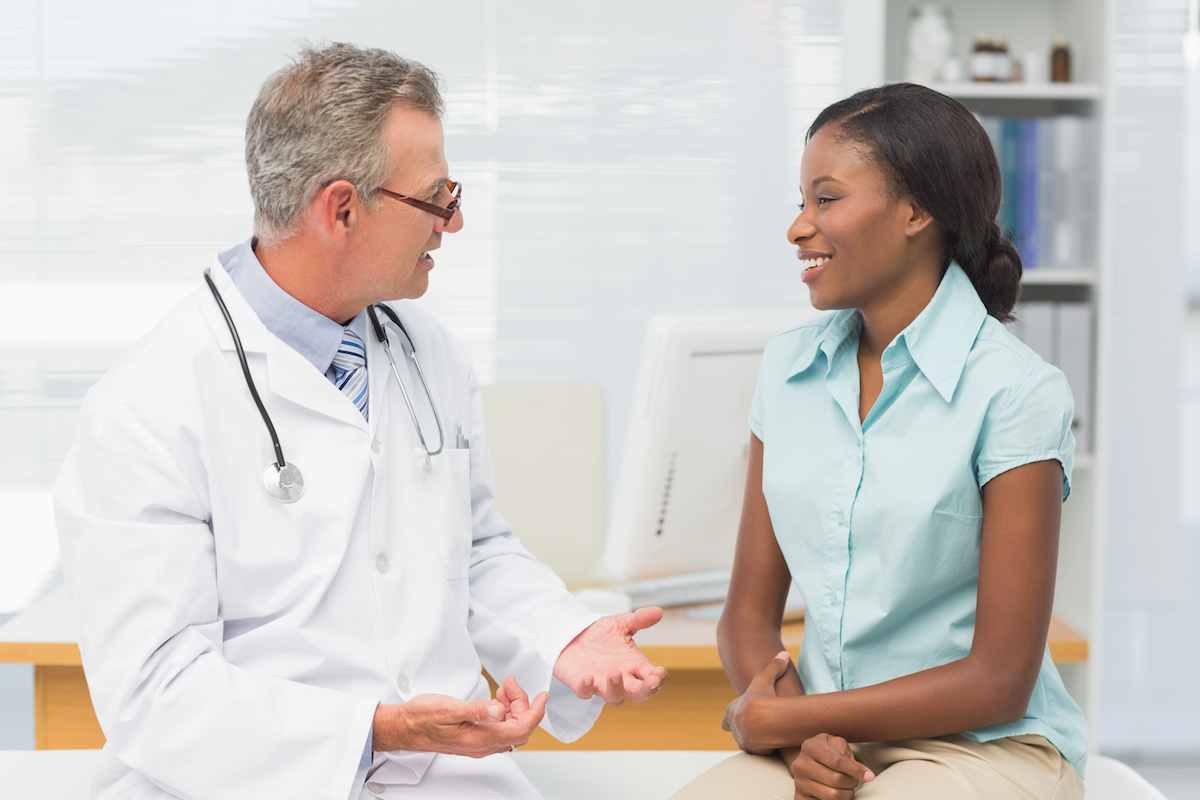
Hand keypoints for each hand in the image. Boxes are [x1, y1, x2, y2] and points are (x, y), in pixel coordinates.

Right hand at [372, 674, 547, 757]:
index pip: (520, 729)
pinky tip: (497, 698)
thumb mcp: (449, 709)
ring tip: (503, 687)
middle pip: (518, 727)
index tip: (542, 696)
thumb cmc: (422, 718)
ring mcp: (479, 742)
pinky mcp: (474, 737)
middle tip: (510, 684)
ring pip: (508, 727)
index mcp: (480, 740)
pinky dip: (502, 710)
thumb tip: (500, 711)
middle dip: (521, 703)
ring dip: (512, 706)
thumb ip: (477, 711)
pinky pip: (498, 726)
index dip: (536, 712)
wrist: (404, 727)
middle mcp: (482, 745)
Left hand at [552, 607, 668, 705]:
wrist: (574, 635)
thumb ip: (640, 619)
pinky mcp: (580, 684)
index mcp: (634, 665)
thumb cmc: (602, 634)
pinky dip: (586, 688)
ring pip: (614, 698)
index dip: (659, 679)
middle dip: (647, 690)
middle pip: (640, 695)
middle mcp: (622, 678)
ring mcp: (602, 684)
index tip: (660, 672)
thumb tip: (658, 611)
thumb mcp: (622, 623)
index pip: (653, 678)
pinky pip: (584, 693)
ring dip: (616, 689)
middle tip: (651, 682)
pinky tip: (588, 678)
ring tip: (614, 673)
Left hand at [722, 650, 791, 753]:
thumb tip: (784, 654)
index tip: (742, 715)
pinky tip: (774, 743)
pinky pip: (759, 750)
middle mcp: (734, 727)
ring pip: (747, 741)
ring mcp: (743, 740)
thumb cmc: (764, 698)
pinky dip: (765, 747)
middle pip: (736, 730)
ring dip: (755, 739)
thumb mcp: (766, 679)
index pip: (727, 717)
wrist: (766, 721)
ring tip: (767, 734)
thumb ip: (774, 667)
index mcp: (732, 711)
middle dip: (745, 728)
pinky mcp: (753, 751)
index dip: (733, 715)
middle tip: (757, 725)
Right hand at [789, 733, 873, 799]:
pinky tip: (836, 793)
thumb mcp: (835, 742)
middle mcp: (800, 764)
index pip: (836, 761)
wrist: (807, 760)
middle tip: (854, 780)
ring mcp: (798, 782)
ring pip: (832, 795)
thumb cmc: (826, 751)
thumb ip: (845, 751)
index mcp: (810, 746)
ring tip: (846, 787)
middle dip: (852, 782)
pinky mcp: (799, 797)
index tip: (869, 776)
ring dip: (846, 794)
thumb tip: (860, 771)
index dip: (856, 770)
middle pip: (836, 779)